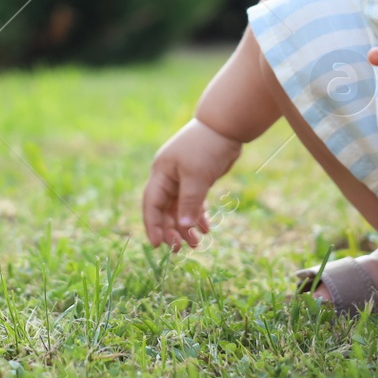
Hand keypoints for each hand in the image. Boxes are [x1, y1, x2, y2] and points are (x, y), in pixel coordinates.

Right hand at [141, 117, 242, 251]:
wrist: (226, 127)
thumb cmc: (206, 148)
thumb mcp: (196, 176)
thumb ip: (189, 202)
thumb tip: (182, 226)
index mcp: (161, 173)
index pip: (152, 204)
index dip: (153, 225)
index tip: (157, 245)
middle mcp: (168, 177)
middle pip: (164, 210)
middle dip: (171, 230)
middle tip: (180, 249)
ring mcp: (182, 178)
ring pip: (180, 209)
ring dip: (186, 226)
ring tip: (196, 243)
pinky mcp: (197, 179)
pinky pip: (194, 202)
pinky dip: (198, 215)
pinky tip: (206, 229)